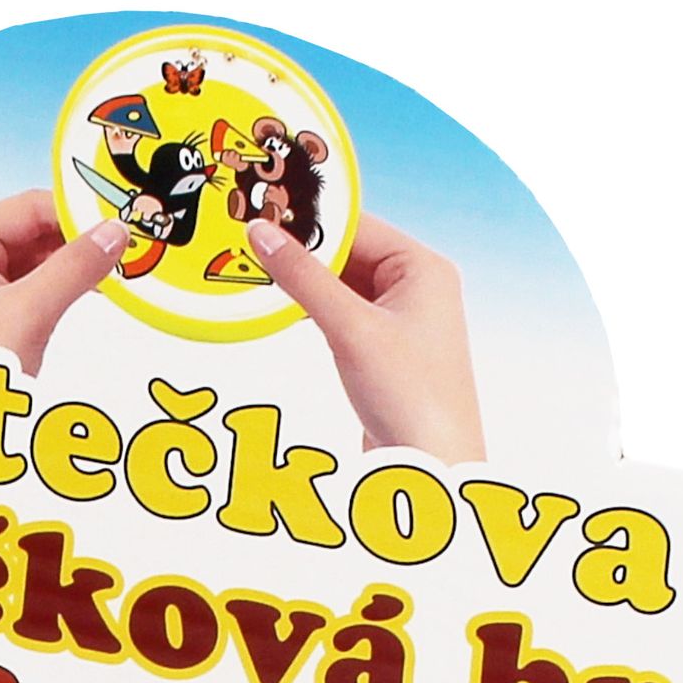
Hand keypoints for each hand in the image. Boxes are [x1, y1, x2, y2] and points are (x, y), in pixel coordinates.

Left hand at [0, 192, 130, 373]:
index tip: (119, 218)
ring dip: (78, 264)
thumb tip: (114, 234)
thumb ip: (74, 268)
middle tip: (127, 242)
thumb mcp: (29, 312)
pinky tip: (99, 288)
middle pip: (37, 230)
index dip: (76, 212)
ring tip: (119, 266)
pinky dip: (69, 285)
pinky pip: (40, 285)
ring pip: (42, 259)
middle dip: (80, 239)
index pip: (29, 207)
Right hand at [245, 216, 486, 460]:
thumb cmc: (412, 398)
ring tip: (260, 275)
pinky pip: (342, 315)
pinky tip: (284, 310)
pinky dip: (313, 311)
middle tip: (252, 246)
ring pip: (342, 285)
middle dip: (304, 254)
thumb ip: (304, 279)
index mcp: (423, 269)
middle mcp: (417, 288)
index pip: (358, 227)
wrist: (431, 465)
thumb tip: (263, 235)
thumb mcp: (350, 328)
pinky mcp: (383, 350)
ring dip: (305, 284)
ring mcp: (400, 320)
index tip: (264, 217)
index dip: (311, 222)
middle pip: (349, 254)